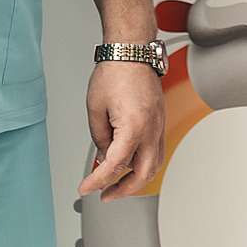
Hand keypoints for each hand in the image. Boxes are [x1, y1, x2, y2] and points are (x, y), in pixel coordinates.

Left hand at [78, 61, 164, 202]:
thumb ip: (99, 138)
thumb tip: (104, 157)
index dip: (97, 181)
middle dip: (123, 189)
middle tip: (105, 194)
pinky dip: (144, 163)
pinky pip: (157, 151)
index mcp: (134, 126)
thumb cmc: (114, 72)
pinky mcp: (160, 121)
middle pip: (143, 174)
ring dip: (136, 179)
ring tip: (117, 183)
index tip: (86, 187)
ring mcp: (159, 125)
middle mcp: (151, 129)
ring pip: (154, 165)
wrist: (132, 52)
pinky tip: (129, 164)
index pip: (115, 165)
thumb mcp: (94, 109)